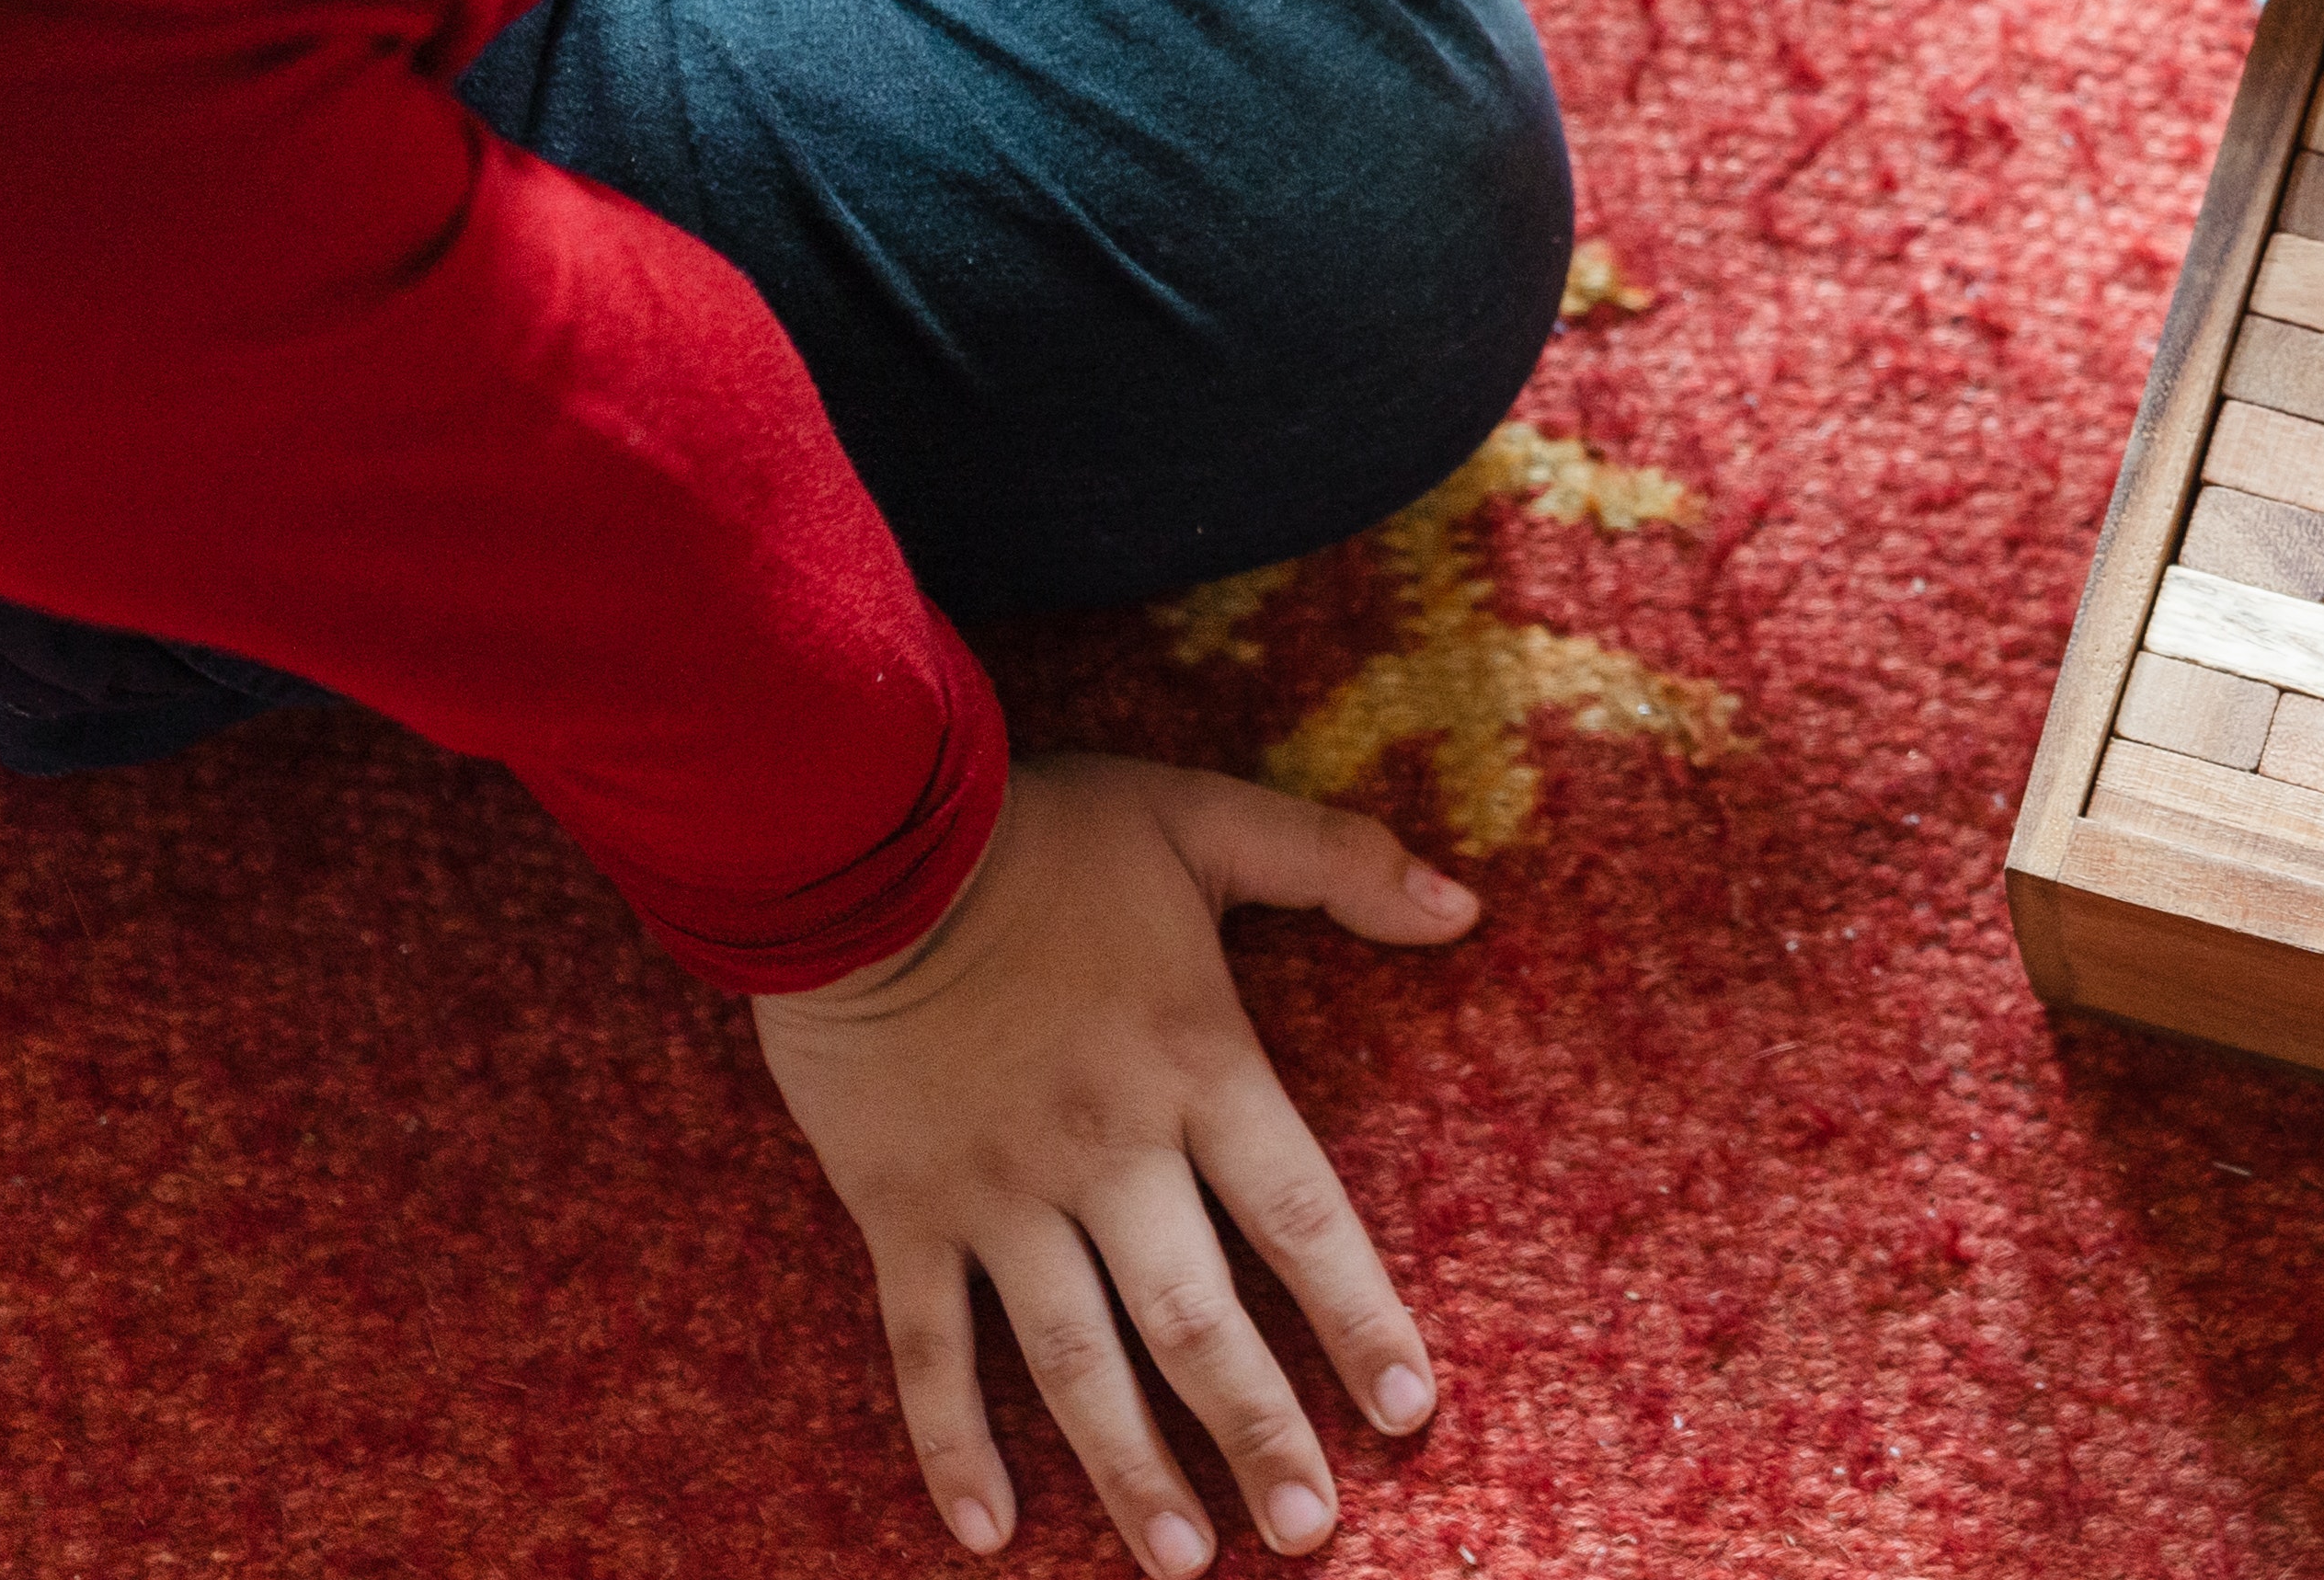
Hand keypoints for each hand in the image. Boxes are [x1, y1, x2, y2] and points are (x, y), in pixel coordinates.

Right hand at [752, 753, 1480, 1569]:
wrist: (855, 839)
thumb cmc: (1040, 832)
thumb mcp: (1205, 819)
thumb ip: (1337, 862)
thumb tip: (1467, 907)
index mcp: (1198, 1067)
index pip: (1303, 1219)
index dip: (1359, 1320)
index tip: (1410, 1414)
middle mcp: (1108, 1153)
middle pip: (1199, 1320)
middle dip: (1260, 1433)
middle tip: (1309, 1535)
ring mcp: (999, 1195)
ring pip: (1075, 1361)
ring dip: (1131, 1469)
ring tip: (1186, 1562)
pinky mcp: (900, 1212)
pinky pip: (927, 1349)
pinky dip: (953, 1442)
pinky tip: (989, 1531)